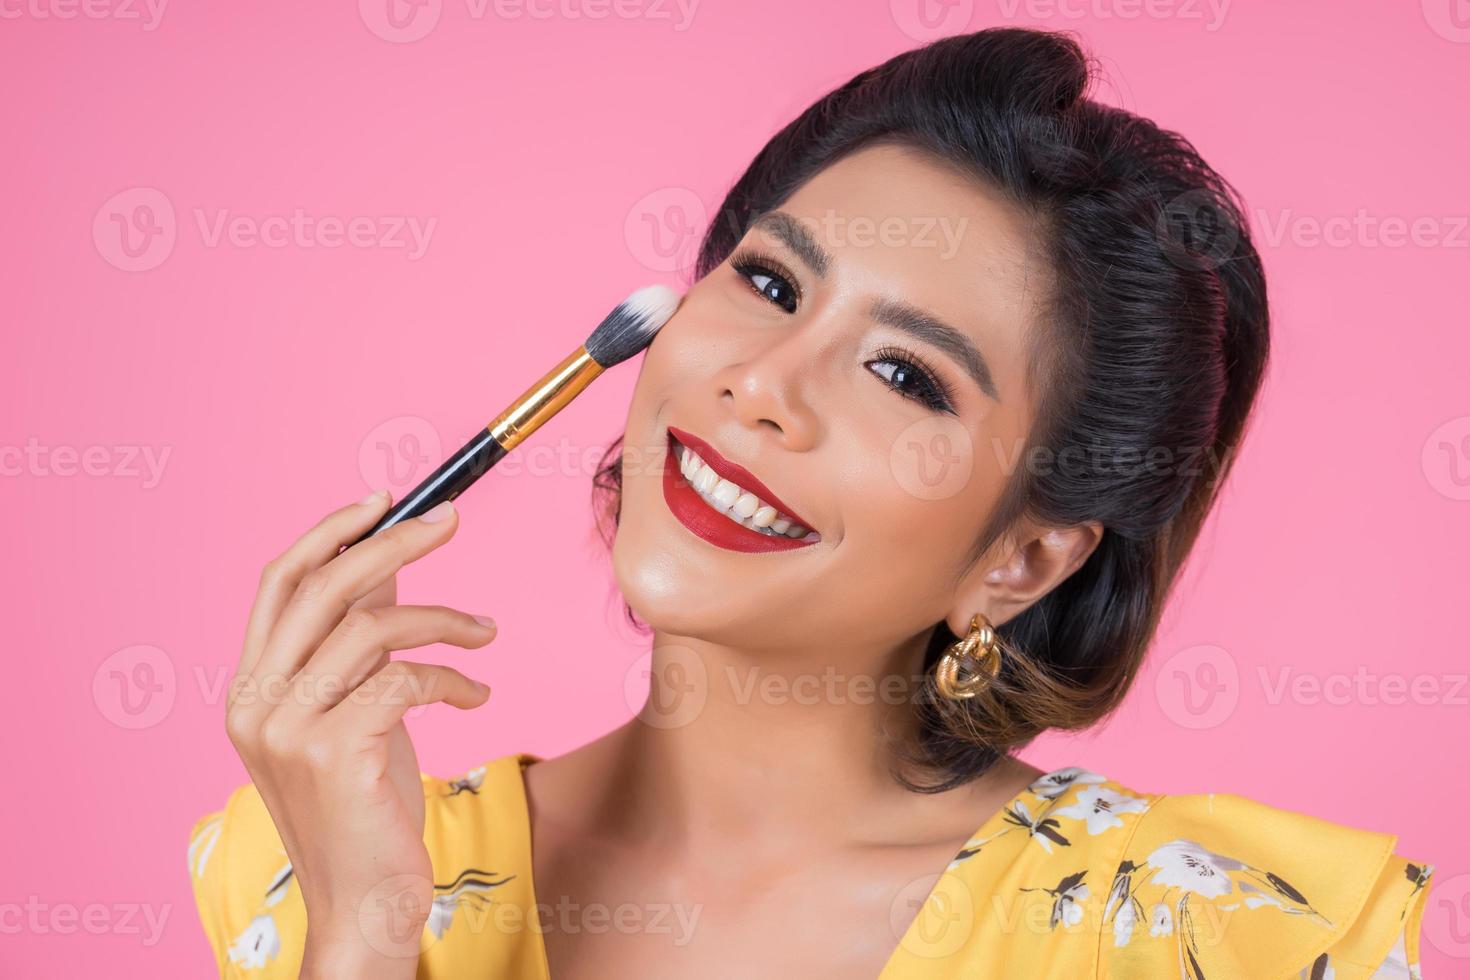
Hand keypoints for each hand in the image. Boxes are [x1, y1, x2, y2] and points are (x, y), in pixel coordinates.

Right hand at [224, 492, 495, 975]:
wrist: (363, 903)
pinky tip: (476, 694)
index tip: (386, 500)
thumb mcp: (357, 712)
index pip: (279, 582)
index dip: (330, 532)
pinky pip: (404, 679)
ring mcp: (286, 729)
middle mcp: (254, 703)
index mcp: (249, 687)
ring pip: (372, 628)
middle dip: (393, 543)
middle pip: (322, 587)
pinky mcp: (333, 754)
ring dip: (443, 618)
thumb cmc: (366, 807)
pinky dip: (452, 676)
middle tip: (453, 521)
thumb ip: (359, 644)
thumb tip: (390, 566)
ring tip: (486, 632)